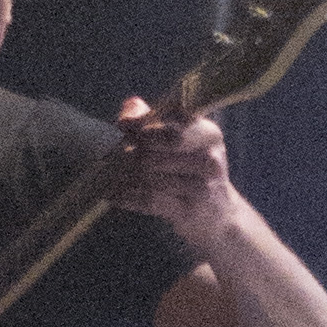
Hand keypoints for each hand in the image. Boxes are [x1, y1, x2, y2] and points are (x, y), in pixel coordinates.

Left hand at [117, 97, 238, 254]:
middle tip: (112, 155)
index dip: (141, 122)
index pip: (170, 120)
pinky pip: (149, 199)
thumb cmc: (190, 172)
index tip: (122, 125)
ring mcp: (203, 186)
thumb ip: (152, 119)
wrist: (218, 216)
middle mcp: (210, 158)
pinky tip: (114, 194)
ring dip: (123, 175)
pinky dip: (127, 196)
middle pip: (155, 147)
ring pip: (148, 175)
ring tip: (109, 175)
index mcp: (208, 134)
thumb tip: (129, 110)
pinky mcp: (190, 211)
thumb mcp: (181, 141)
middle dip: (129, 150)